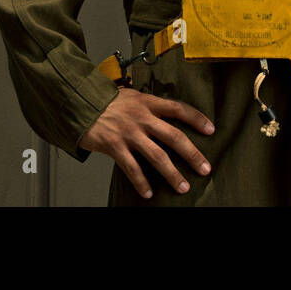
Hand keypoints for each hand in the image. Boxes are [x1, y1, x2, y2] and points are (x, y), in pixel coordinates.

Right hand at [77, 86, 214, 198]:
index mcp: (148, 103)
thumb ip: (148, 106)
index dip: (197, 118)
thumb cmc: (106, 100)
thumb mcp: (131, 96)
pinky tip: (148, 193)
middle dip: (192, 154)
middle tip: (205, 168)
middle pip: (174, 137)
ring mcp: (129, 133)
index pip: (179, 109)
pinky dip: (141, 183)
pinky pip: (132, 168)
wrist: (79, 103)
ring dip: (172, 174)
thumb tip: (166, 114)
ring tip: (183, 187)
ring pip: (157, 156)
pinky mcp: (115, 146)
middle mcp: (142, 118)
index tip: (211, 130)